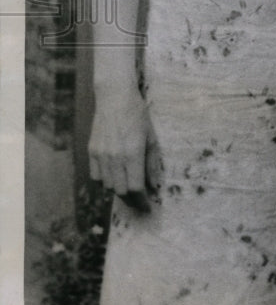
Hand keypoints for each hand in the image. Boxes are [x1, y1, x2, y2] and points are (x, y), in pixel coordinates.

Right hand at [88, 87, 161, 211]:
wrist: (114, 97)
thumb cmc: (137, 115)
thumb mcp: (151, 137)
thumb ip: (152, 163)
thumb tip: (154, 186)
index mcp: (132, 154)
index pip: (135, 188)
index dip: (142, 201)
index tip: (148, 206)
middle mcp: (115, 157)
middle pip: (121, 191)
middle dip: (132, 200)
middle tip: (140, 202)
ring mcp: (101, 155)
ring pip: (108, 186)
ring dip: (119, 191)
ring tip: (128, 190)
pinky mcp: (92, 151)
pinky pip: (96, 176)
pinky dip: (105, 182)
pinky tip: (114, 178)